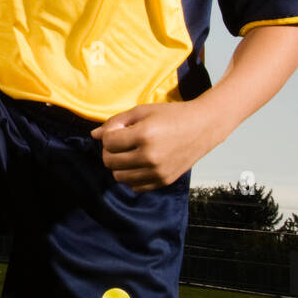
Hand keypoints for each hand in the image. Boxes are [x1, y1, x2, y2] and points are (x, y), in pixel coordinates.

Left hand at [90, 102, 208, 191]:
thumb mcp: (142, 111)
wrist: (204, 126)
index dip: (109, 135)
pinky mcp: (164, 180)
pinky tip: (138, 164)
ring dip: (118, 165)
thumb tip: (93, 135)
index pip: (108, 143)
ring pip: (119, 177)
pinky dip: (131, 176)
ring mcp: (158, 171)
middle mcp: (151, 157)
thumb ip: (116, 122)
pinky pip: (135, 186)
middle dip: (109, 151)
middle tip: (120, 143)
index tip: (120, 130)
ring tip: (129, 153)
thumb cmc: (171, 115)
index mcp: (144, 136)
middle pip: (110, 162)